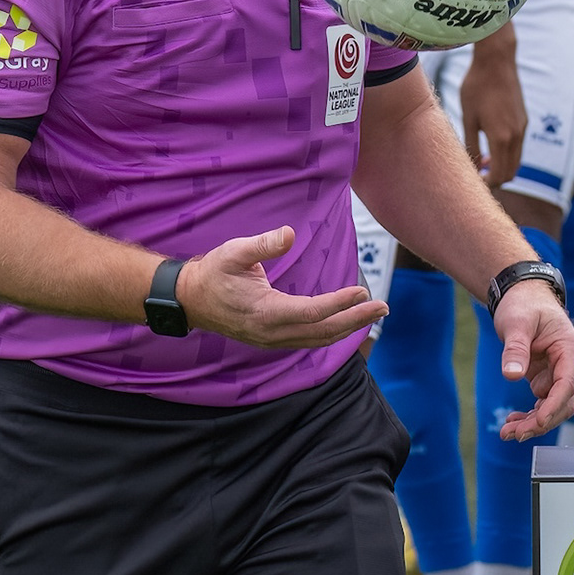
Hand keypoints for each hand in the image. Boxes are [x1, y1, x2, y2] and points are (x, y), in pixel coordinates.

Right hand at [176, 228, 387, 349]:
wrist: (190, 300)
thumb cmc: (212, 273)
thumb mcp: (233, 252)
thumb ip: (262, 244)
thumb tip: (288, 234)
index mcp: (265, 312)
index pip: (312, 312)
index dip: (340, 303)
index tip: (361, 290)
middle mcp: (271, 332)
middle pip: (323, 331)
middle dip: (355, 320)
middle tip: (383, 307)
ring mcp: (271, 340)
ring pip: (317, 340)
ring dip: (347, 328)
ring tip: (372, 315)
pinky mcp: (271, 340)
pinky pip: (308, 340)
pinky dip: (330, 333)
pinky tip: (345, 323)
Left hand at [460, 25, 528, 189]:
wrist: (497, 60)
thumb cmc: (477, 87)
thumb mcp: (468, 118)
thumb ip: (471, 145)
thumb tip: (473, 166)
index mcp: (501, 138)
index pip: (500, 175)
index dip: (487, 184)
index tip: (473, 181)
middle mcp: (516, 136)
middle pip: (511, 172)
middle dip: (496, 178)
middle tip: (478, 174)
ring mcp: (523, 128)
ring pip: (516, 160)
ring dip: (502, 166)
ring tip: (483, 159)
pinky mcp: (524, 120)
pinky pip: (518, 147)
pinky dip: (507, 154)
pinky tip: (491, 143)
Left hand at [487, 270, 573, 437]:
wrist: (522, 296)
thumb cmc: (524, 305)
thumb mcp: (517, 323)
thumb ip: (515, 348)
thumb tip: (511, 375)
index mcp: (569, 350)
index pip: (567, 384)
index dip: (554, 406)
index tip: (538, 422)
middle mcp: (569, 365)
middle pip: (563, 402)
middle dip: (541, 421)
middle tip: (515, 434)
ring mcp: (558, 374)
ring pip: (552, 407)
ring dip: (533, 423)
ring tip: (507, 433)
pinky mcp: (545, 379)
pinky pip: (541, 403)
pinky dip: (528, 415)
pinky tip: (511, 422)